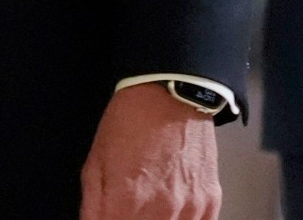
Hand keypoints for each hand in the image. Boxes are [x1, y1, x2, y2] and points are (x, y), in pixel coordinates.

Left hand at [80, 83, 219, 219]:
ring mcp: (189, 208)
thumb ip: (92, 207)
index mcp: (126, 202)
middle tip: (129, 210)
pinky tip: (172, 211)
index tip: (111, 217)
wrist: (170, 94)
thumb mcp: (95, 164)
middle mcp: (160, 210)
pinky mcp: (210, 201)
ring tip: (150, 210)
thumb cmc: (130, 123)